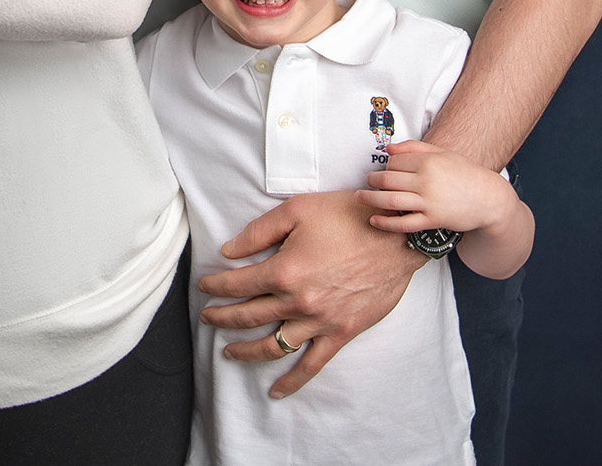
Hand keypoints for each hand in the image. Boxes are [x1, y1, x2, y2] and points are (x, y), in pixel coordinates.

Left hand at [196, 189, 422, 397]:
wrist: (396, 237)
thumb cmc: (348, 217)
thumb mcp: (298, 210)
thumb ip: (259, 231)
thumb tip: (229, 251)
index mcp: (284, 270)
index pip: (237, 284)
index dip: (216, 286)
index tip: (205, 287)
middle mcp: (297, 301)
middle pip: (248, 316)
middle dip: (221, 317)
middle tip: (207, 318)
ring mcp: (319, 322)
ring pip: (272, 346)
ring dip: (244, 351)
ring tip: (228, 351)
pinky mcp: (340, 334)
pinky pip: (312, 364)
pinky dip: (292, 382)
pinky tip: (276, 391)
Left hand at [356, 139, 516, 233]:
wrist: (488, 198)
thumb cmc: (465, 173)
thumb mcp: (443, 154)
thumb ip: (415, 148)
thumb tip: (389, 150)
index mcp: (429, 162)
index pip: (395, 162)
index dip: (385, 166)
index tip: (383, 169)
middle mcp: (427, 181)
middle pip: (388, 180)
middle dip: (372, 181)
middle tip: (366, 181)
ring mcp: (429, 203)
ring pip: (391, 201)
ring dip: (371, 199)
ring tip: (361, 197)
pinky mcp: (432, 221)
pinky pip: (403, 224)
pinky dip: (385, 223)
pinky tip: (374, 220)